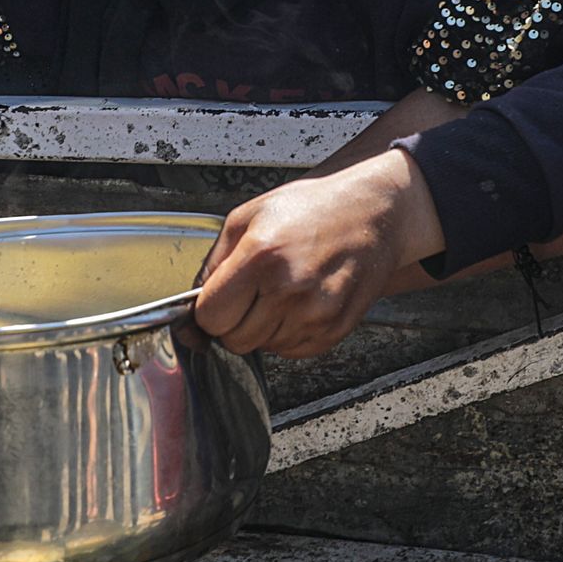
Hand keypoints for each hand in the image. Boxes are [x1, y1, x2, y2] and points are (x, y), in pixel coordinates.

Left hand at [195, 150, 445, 358]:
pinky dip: (287, 334)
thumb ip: (213, 262)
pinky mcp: (335, 329)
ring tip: (278, 292)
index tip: (216, 299)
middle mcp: (290, 289)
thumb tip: (192, 303)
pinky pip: (292, 352)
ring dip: (261, 328)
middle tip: (250, 293)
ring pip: (262, 348)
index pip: (211, 317)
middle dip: (233, 321)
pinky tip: (297, 303)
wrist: (370, 214)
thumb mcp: (246, 217)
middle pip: (234, 340)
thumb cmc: (309, 209)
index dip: (207, 311)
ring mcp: (316, 313)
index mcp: (261, 257)